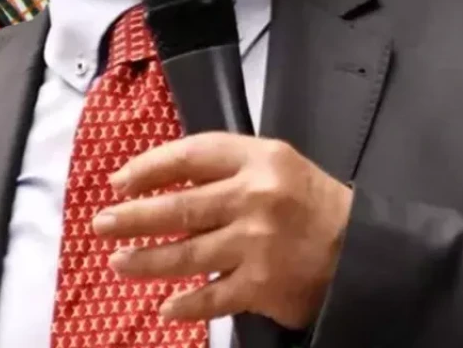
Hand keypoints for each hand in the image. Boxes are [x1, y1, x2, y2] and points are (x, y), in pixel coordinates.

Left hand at [92, 132, 352, 328]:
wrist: (360, 249)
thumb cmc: (309, 202)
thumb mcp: (275, 163)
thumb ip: (225, 165)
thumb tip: (160, 178)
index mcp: (259, 160)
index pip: (192, 155)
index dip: (150, 167)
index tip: (120, 181)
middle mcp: (255, 198)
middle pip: (181, 206)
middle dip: (134, 217)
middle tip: (102, 224)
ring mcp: (257, 244)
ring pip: (188, 254)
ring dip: (147, 260)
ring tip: (119, 262)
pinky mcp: (262, 285)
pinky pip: (213, 297)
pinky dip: (186, 305)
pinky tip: (165, 307)